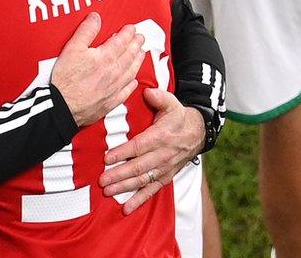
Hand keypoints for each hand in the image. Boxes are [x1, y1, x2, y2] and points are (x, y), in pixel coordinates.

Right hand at [51, 13, 144, 126]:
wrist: (63, 106)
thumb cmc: (66, 78)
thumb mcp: (72, 48)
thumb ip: (86, 31)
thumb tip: (95, 17)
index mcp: (105, 57)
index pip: (121, 42)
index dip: (127, 33)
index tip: (132, 28)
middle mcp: (113, 72)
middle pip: (129, 56)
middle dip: (136, 45)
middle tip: (141, 38)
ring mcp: (113, 88)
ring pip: (130, 72)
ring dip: (137, 61)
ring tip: (141, 54)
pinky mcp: (110, 102)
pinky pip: (126, 91)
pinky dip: (131, 84)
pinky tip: (133, 81)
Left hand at [98, 88, 204, 213]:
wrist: (197, 133)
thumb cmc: (178, 117)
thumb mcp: (172, 103)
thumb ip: (159, 97)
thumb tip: (147, 92)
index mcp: (162, 136)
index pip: (139, 146)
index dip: (123, 152)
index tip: (107, 158)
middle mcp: (163, 155)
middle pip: (139, 167)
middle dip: (119, 174)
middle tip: (102, 180)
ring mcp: (164, 168)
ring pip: (143, 180)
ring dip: (125, 188)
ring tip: (108, 192)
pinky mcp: (165, 177)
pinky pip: (152, 190)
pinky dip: (139, 200)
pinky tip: (126, 208)